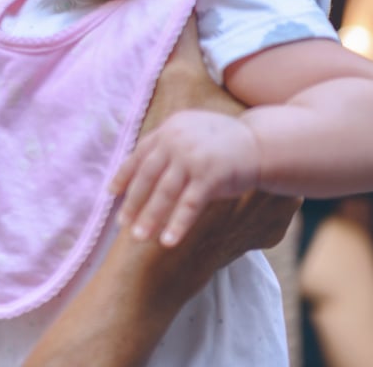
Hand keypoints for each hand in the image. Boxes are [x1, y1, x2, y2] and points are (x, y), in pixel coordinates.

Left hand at [110, 109, 259, 246]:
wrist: (260, 143)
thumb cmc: (223, 141)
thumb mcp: (191, 132)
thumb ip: (168, 144)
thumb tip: (141, 167)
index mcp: (168, 130)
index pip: (139, 156)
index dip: (124, 176)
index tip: (111, 194)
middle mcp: (176, 142)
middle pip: (147, 177)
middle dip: (133, 203)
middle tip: (122, 224)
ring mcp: (193, 159)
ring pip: (164, 194)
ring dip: (150, 218)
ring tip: (139, 238)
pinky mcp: (210, 177)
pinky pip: (189, 206)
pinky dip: (177, 225)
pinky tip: (168, 241)